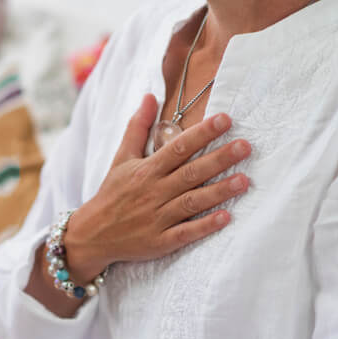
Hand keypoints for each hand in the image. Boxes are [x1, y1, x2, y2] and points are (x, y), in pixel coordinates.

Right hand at [64, 94, 251, 281]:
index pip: (177, 148)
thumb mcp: (120, 158)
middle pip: (190, 173)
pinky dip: (204, 226)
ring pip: (192, 202)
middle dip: (219, 159)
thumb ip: (137, 128)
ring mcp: (157, 218)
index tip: (225, 119)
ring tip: (244, 180)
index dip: (201, 133)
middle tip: (246, 146)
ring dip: (219, 191)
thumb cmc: (111, 194)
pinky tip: (226, 218)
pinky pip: (185, 233)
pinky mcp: (159, 242)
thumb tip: (150, 96)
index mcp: (145, 171)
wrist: (91, 235)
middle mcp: (153, 192)